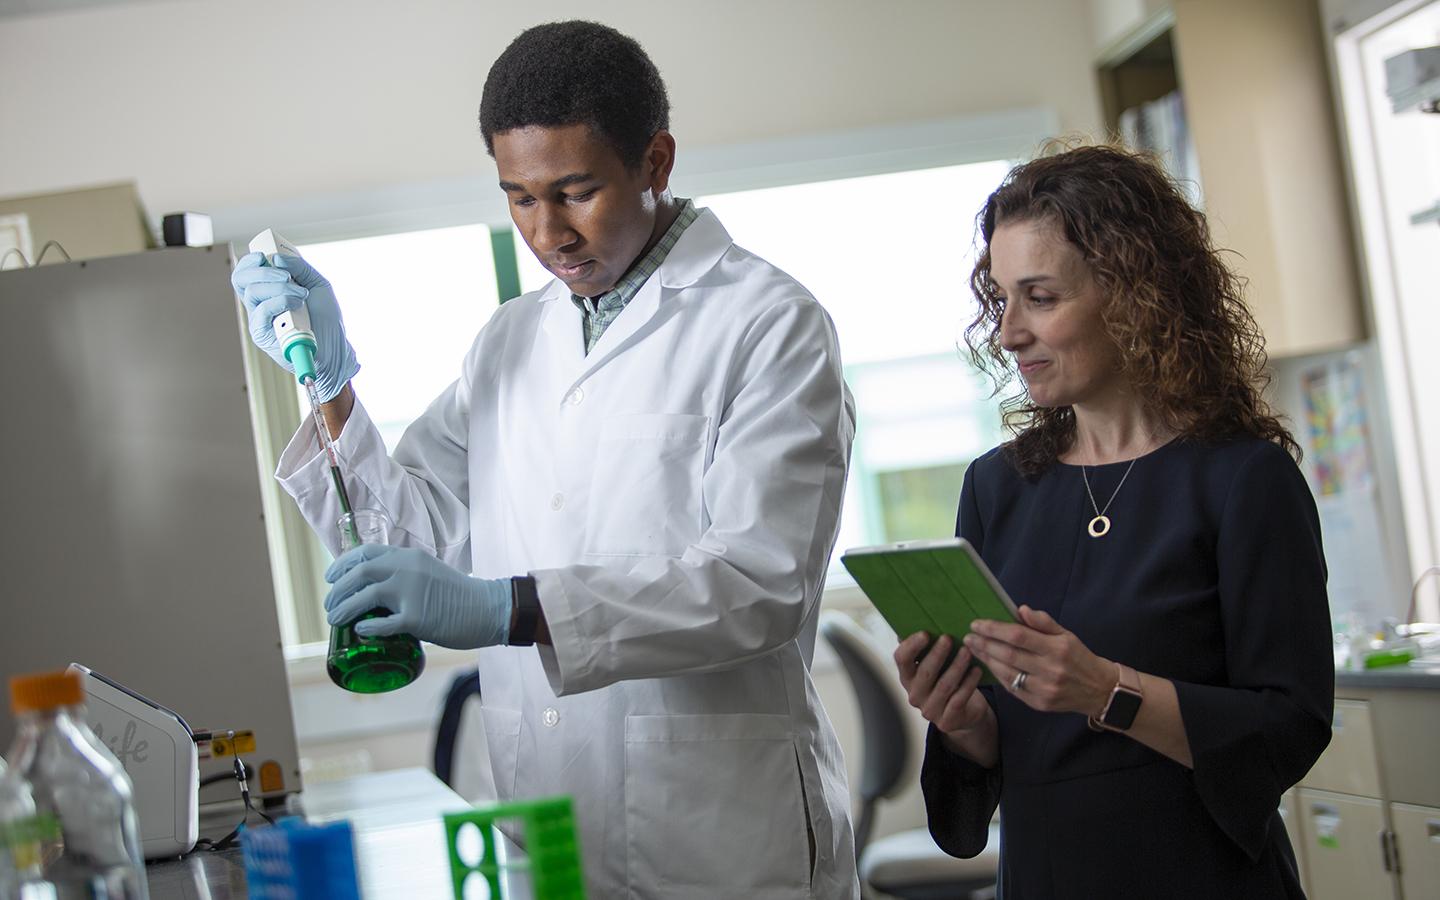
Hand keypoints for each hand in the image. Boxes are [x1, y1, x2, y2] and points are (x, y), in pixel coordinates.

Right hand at [230, 251, 358, 401]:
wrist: (334, 346)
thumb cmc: (326, 317)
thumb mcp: (318, 284)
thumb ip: (300, 267)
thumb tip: (277, 258)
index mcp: (268, 290)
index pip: (245, 272)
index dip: (250, 260)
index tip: (265, 255)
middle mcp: (259, 303)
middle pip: (241, 279)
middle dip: (263, 271)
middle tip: (286, 276)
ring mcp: (259, 319)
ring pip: (252, 292)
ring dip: (279, 287)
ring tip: (300, 294)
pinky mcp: (262, 334)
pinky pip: (262, 311)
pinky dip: (280, 301)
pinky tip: (297, 304)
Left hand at [324, 544, 512, 648]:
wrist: (488, 607)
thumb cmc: (459, 594)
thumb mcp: (429, 572)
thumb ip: (406, 574)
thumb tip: (378, 590)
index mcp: (409, 556)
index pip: (366, 552)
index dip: (342, 564)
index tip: (330, 577)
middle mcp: (408, 569)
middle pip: (359, 572)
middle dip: (337, 589)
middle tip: (329, 605)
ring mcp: (412, 592)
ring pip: (366, 595)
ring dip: (344, 608)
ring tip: (334, 620)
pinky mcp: (418, 617)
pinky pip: (384, 624)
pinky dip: (368, 628)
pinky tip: (361, 631)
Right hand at [893, 633, 991, 734]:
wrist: (964, 713)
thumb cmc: (947, 681)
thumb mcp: (936, 665)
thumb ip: (926, 648)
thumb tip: (917, 621)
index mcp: (907, 677)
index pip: (901, 660)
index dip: (911, 646)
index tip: (925, 633)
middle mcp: (914, 695)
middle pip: (924, 672)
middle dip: (937, 654)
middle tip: (948, 638)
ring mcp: (930, 710)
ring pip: (944, 685)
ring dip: (957, 666)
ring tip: (968, 651)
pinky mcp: (947, 721)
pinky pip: (959, 699)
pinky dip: (969, 683)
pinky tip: (977, 670)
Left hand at [963, 606, 1114, 715]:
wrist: (1098, 690)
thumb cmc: (1078, 657)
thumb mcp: (1067, 635)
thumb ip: (1043, 622)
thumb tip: (1021, 609)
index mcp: (1058, 648)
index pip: (1018, 636)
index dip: (994, 629)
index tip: (977, 623)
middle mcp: (1051, 670)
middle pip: (1009, 655)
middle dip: (984, 644)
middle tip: (968, 636)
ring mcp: (1044, 689)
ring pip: (1007, 673)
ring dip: (986, 659)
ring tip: (973, 649)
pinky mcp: (1039, 704)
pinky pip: (1012, 688)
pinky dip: (998, 675)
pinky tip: (988, 664)